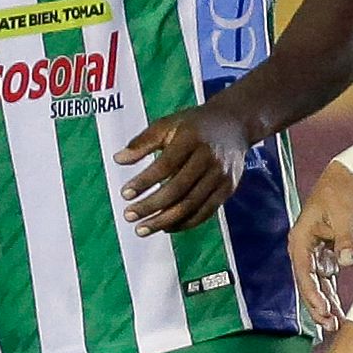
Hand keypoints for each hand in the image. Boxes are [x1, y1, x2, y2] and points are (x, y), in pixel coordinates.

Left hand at [117, 102, 249, 234]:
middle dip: (151, 206)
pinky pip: (206, 211)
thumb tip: (118, 160)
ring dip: (165, 220)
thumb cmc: (193, 125)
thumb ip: (142, 142)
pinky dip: (185, 223)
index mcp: (191, 139)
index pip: (165, 165)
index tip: (124, 194)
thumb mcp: (167, 124)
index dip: (144, 181)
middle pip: (178, 189)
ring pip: (192, 204)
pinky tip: (165, 227)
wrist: (234, 124)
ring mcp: (221, 175)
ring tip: (142, 229)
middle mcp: (210, 158)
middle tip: (129, 216)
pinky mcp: (229, 188)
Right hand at [290, 155, 352, 333]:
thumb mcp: (344, 214)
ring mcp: (314, 253)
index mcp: (301, 240)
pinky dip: (332, 294)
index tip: (323, 310)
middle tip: (330, 326)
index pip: (304, 272)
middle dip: (317, 306)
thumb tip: (347, 262)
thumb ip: (346, 239)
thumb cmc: (340, 194)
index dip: (312, 293)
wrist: (346, 179)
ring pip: (317, 285)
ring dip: (325, 304)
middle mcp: (304, 250)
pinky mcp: (326, 253)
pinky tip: (338, 310)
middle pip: (307, 284)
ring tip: (335, 325)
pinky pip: (327, 279)